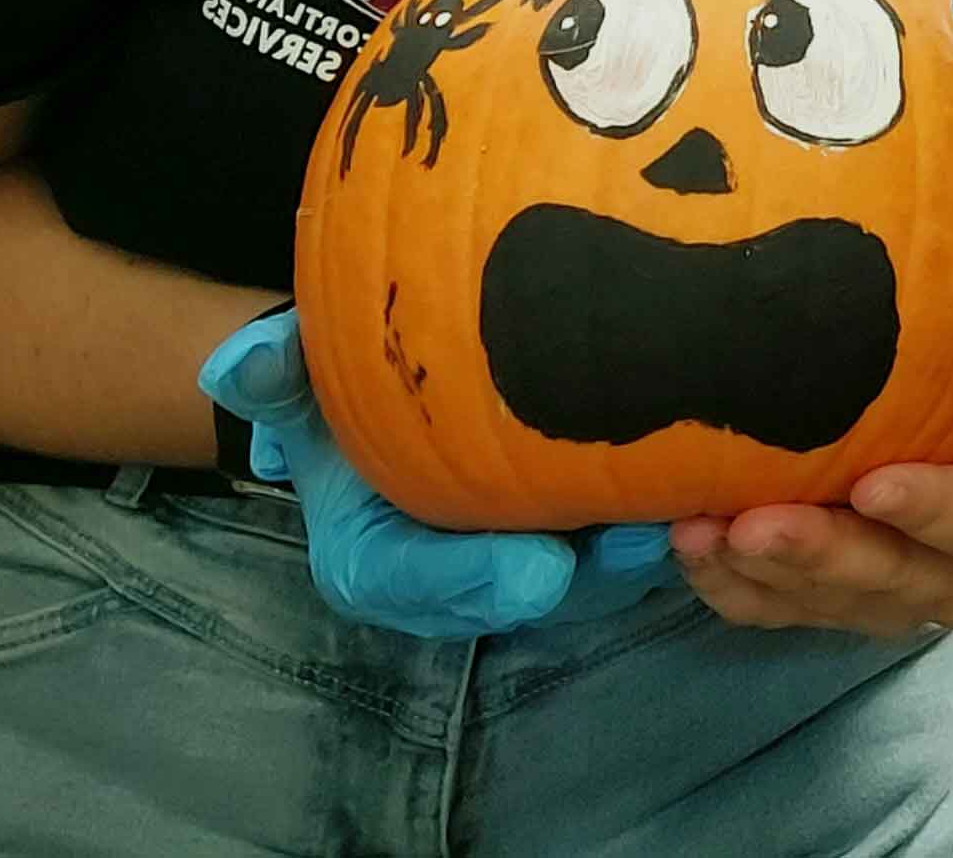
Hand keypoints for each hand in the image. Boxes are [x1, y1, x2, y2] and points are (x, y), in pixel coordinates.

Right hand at [198, 311, 676, 639]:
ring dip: (641, 543)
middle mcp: (452, 572)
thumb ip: (271, 371)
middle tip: (641, 535)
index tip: (538, 568)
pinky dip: (661, 508)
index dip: (476, 582)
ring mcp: (519, 552)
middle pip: (523, 592)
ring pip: (588, 572)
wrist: (380, 384)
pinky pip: (619, 533)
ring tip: (694, 501)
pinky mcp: (576, 524)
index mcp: (377, 555)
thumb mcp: (294, 376)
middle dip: (586, 571)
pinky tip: (713, 467)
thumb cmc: (338, 383)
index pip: (420, 584)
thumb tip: (240, 360)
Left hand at [670, 231, 952, 639]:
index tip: (877, 482)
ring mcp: (894, 599)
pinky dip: (729, 587)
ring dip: (763, 577)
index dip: (937, 509)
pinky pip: (776, 613)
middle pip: (897, 582)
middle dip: (825, 558)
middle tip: (755, 523)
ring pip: (826, 607)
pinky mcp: (831, 608)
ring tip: (703, 531)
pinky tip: (686, 540)